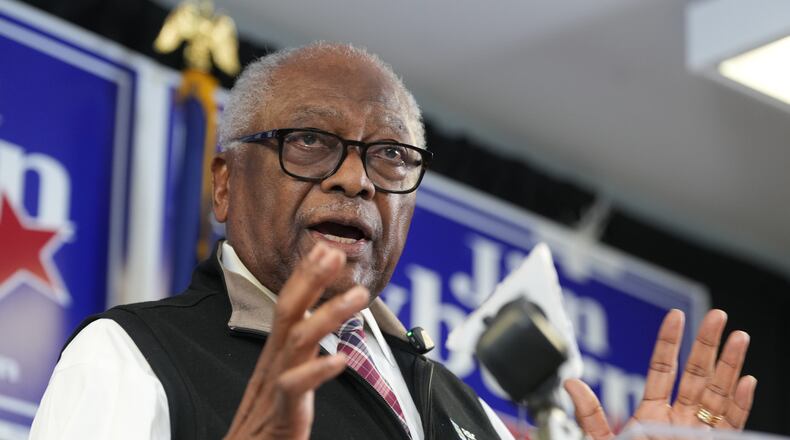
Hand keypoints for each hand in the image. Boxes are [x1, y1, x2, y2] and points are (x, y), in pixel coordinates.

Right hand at [224, 243, 367, 439]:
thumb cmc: (266, 426)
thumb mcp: (284, 383)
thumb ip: (300, 360)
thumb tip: (321, 343)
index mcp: (277, 355)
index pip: (289, 306)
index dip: (305, 276)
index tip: (325, 250)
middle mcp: (274, 364)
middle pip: (289, 310)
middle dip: (311, 278)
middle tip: (334, 253)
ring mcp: (275, 386)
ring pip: (298, 340)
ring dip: (329, 314)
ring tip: (359, 296)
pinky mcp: (281, 415)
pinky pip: (295, 387)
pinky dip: (317, 371)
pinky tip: (342, 359)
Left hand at [564, 309, 756, 439]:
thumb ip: (591, 415)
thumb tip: (570, 383)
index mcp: (652, 415)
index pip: (663, 369)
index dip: (669, 342)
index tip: (675, 317)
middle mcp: (680, 420)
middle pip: (697, 374)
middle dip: (708, 344)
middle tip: (717, 316)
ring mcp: (701, 433)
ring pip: (720, 393)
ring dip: (730, 365)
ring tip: (739, 337)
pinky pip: (733, 423)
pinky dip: (741, 403)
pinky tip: (746, 381)